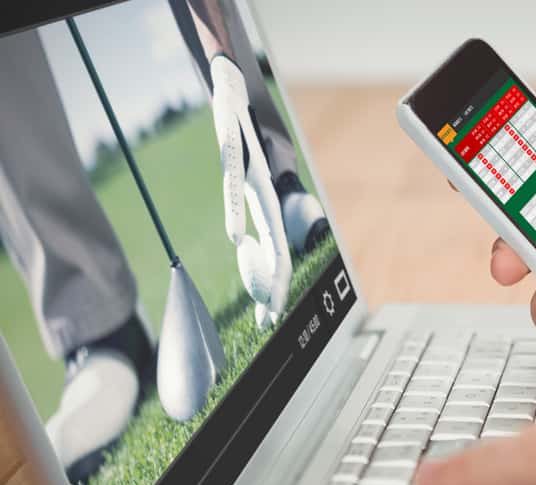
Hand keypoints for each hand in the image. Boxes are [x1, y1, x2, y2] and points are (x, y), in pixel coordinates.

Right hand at [210, 55, 291, 327]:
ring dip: (266, 263)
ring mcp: (253, 177)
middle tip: (272, 319)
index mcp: (268, 206)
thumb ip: (245, 212)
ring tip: (268, 292)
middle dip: (277, 288)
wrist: (234, 90)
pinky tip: (236, 238)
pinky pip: (236, 190)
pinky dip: (237, 216)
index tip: (269, 317)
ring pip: (266, 227)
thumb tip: (242, 242)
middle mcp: (267, 196)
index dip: (276, 288)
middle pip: (279, 250)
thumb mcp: (244, 181)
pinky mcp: (234, 155)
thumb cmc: (239, 136)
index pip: (279, 255)